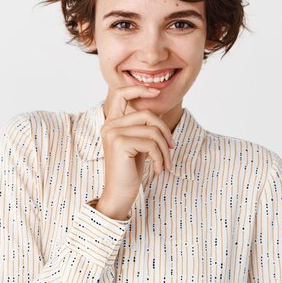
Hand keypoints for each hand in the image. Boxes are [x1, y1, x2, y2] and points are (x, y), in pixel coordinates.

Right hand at [95, 85, 174, 219]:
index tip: (156, 92)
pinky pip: (151, 143)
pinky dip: (160, 157)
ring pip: (152, 130)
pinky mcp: (119, 143)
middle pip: (148, 114)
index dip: (139, 88)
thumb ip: (144, 127)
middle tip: (172, 148)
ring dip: (165, 149)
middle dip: (165, 132)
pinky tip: (158, 169)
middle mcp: (109, 124)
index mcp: (112, 122)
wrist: (119, 194)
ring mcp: (113, 132)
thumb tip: (161, 111)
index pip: (121, 93)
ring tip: (165, 163)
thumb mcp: (140, 145)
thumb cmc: (130, 170)